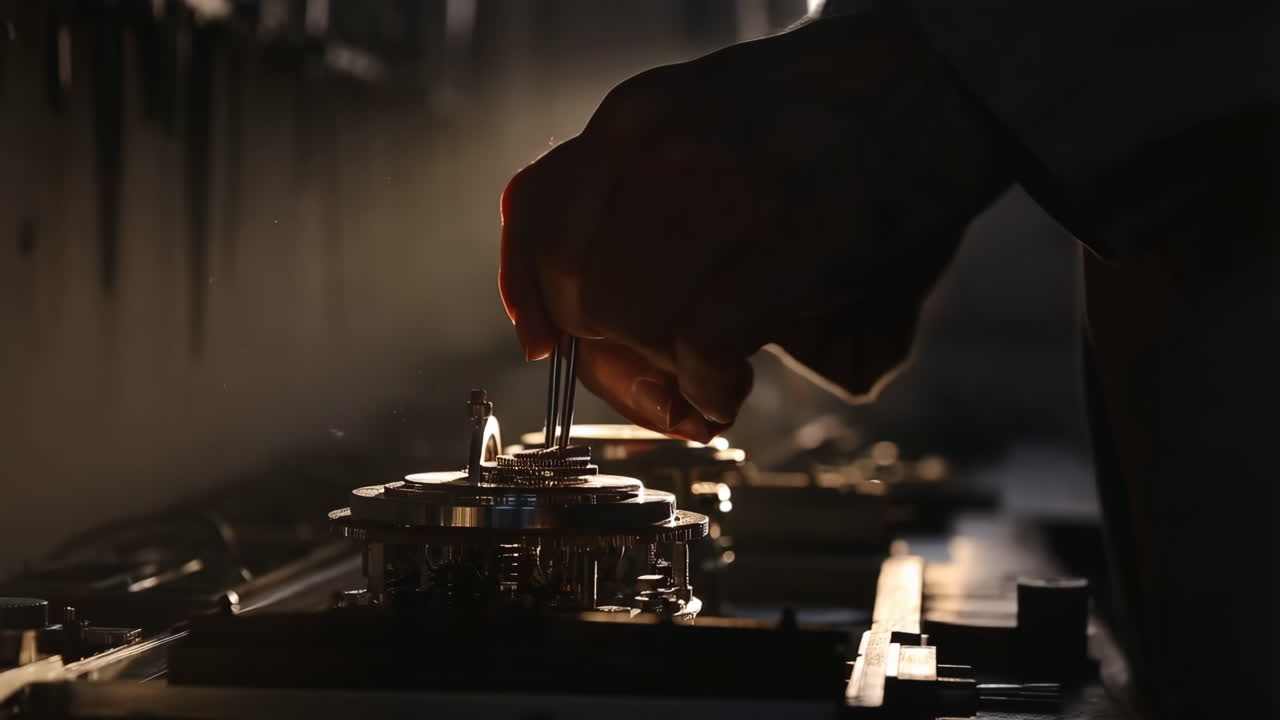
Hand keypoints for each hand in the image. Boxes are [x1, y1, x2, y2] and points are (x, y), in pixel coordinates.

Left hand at [499, 7, 1009, 441]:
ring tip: (712, 372)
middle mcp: (664, 143)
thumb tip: (547, 327)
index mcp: (634, 117)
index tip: (550, 343)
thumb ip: (617, 203)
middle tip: (661, 376)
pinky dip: (707, 385)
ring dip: (665, 373)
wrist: (934, 95)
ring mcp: (727, 186)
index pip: (538, 221)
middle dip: (611, 355)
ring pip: (633, 320)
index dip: (534, 300)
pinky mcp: (795, 237)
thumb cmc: (815, 137)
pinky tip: (733, 383)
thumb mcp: (695, 133)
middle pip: (580, 288)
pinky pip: (701, 341)